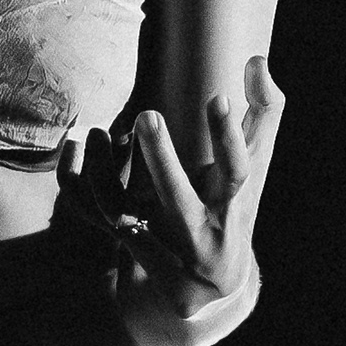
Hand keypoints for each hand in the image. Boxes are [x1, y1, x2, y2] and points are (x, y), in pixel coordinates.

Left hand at [56, 59, 282, 345]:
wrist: (210, 286)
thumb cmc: (233, 204)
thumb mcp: (254, 165)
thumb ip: (263, 112)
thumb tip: (256, 59)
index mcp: (235, 205)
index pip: (238, 170)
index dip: (228, 137)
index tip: (218, 97)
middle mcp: (203, 233)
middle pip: (180, 201)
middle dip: (162, 160)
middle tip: (147, 115)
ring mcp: (166, 251)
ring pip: (128, 214)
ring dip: (108, 173)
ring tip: (99, 130)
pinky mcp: (135, 254)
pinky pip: (102, 221)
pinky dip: (88, 185)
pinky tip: (82, 147)